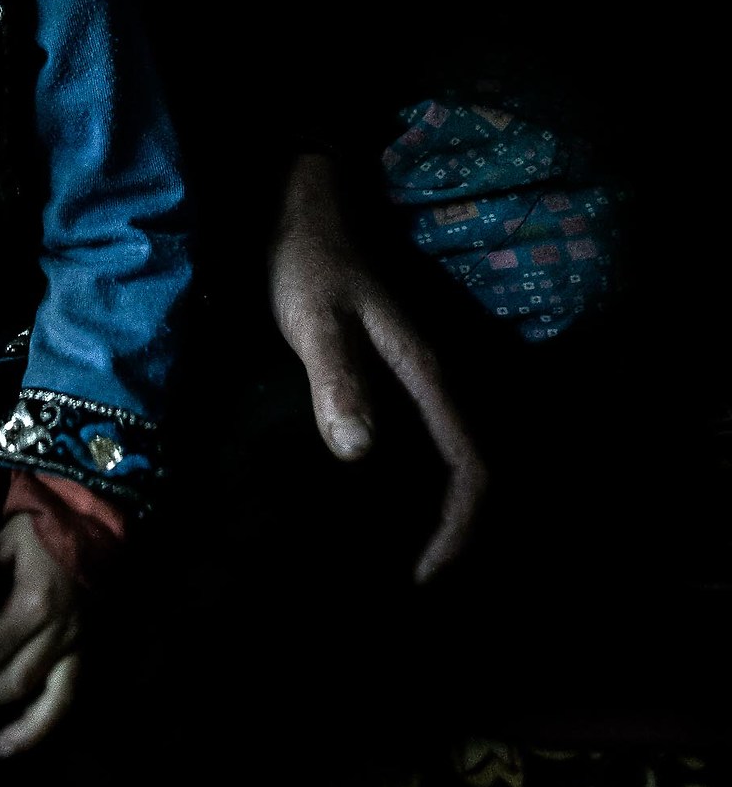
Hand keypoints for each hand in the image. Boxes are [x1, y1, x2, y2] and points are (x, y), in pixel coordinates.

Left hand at [0, 512, 81, 757]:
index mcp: (32, 604)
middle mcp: (58, 632)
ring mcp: (78, 643)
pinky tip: (28, 738)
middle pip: (13, 680)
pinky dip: (50, 720)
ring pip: (49, 699)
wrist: (90, 516)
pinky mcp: (89, 648)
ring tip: (0, 747)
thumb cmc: (41, 526)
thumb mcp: (1, 546)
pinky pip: (71, 693)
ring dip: (23, 726)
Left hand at [270, 150, 486, 582]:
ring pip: (458, 462)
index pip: (475, 470)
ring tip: (396, 564)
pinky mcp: (406, 373)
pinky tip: (379, 508)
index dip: (460, 534)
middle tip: (410, 587)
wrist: (308, 199)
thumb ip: (338, 377)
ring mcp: (428, 377)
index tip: (423, 581)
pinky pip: (431, 443)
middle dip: (459, 540)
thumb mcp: (315, 315)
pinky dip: (420, 488)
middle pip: (478, 476)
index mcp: (432, 375)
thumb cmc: (308, 256)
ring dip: (441, 516)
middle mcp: (444, 381)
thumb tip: (360, 454)